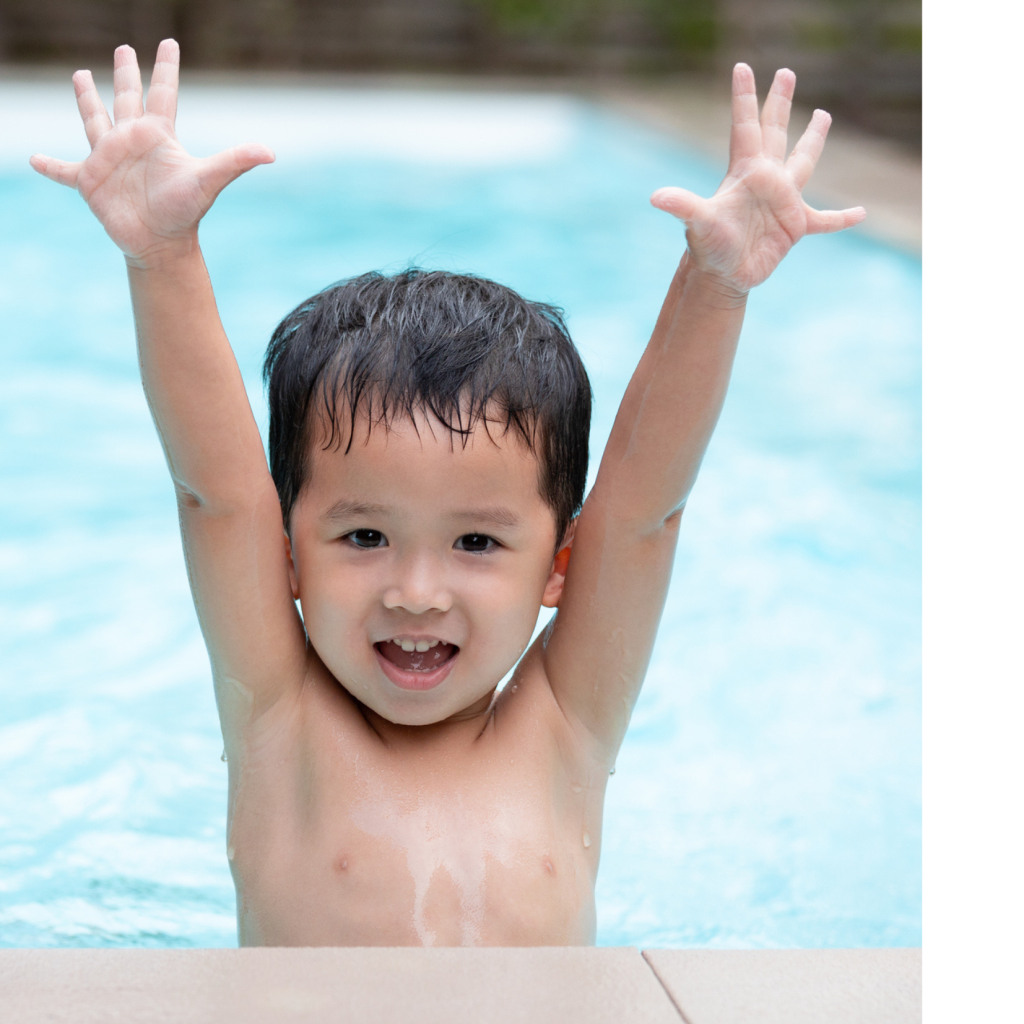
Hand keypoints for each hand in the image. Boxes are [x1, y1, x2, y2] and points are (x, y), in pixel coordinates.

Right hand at [30, 40, 273, 267]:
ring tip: (80, 76)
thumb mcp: (209, 180)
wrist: (162, 244)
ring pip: (94, 120)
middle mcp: (133, 141)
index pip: (163, 92)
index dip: (166, 68)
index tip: (169, 43)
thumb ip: (236, 161)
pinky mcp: (90, 181)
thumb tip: (271, 152)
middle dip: (125, 74)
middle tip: (124, 50)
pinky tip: (34, 159)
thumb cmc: (186, 211)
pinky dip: (49, 165)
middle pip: (127, 97)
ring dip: (86, 99)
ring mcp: (109, 159)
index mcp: (159, 135)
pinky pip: (64, 170)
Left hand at [651, 64, 864, 292]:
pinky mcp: (795, 226)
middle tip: (786, 73)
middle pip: (775, 132)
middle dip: (780, 103)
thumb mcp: (698, 223)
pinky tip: (861, 213)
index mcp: (745, 172)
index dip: (745, 98)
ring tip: (822, 115)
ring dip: (812, 140)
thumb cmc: (708, 247)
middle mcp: (766, 180)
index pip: (745, 126)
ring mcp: (782, 201)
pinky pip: (825, 220)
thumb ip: (683, 206)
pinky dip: (842, 218)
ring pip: (802, 163)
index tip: (741, 67)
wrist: (722, 276)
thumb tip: (656, 197)